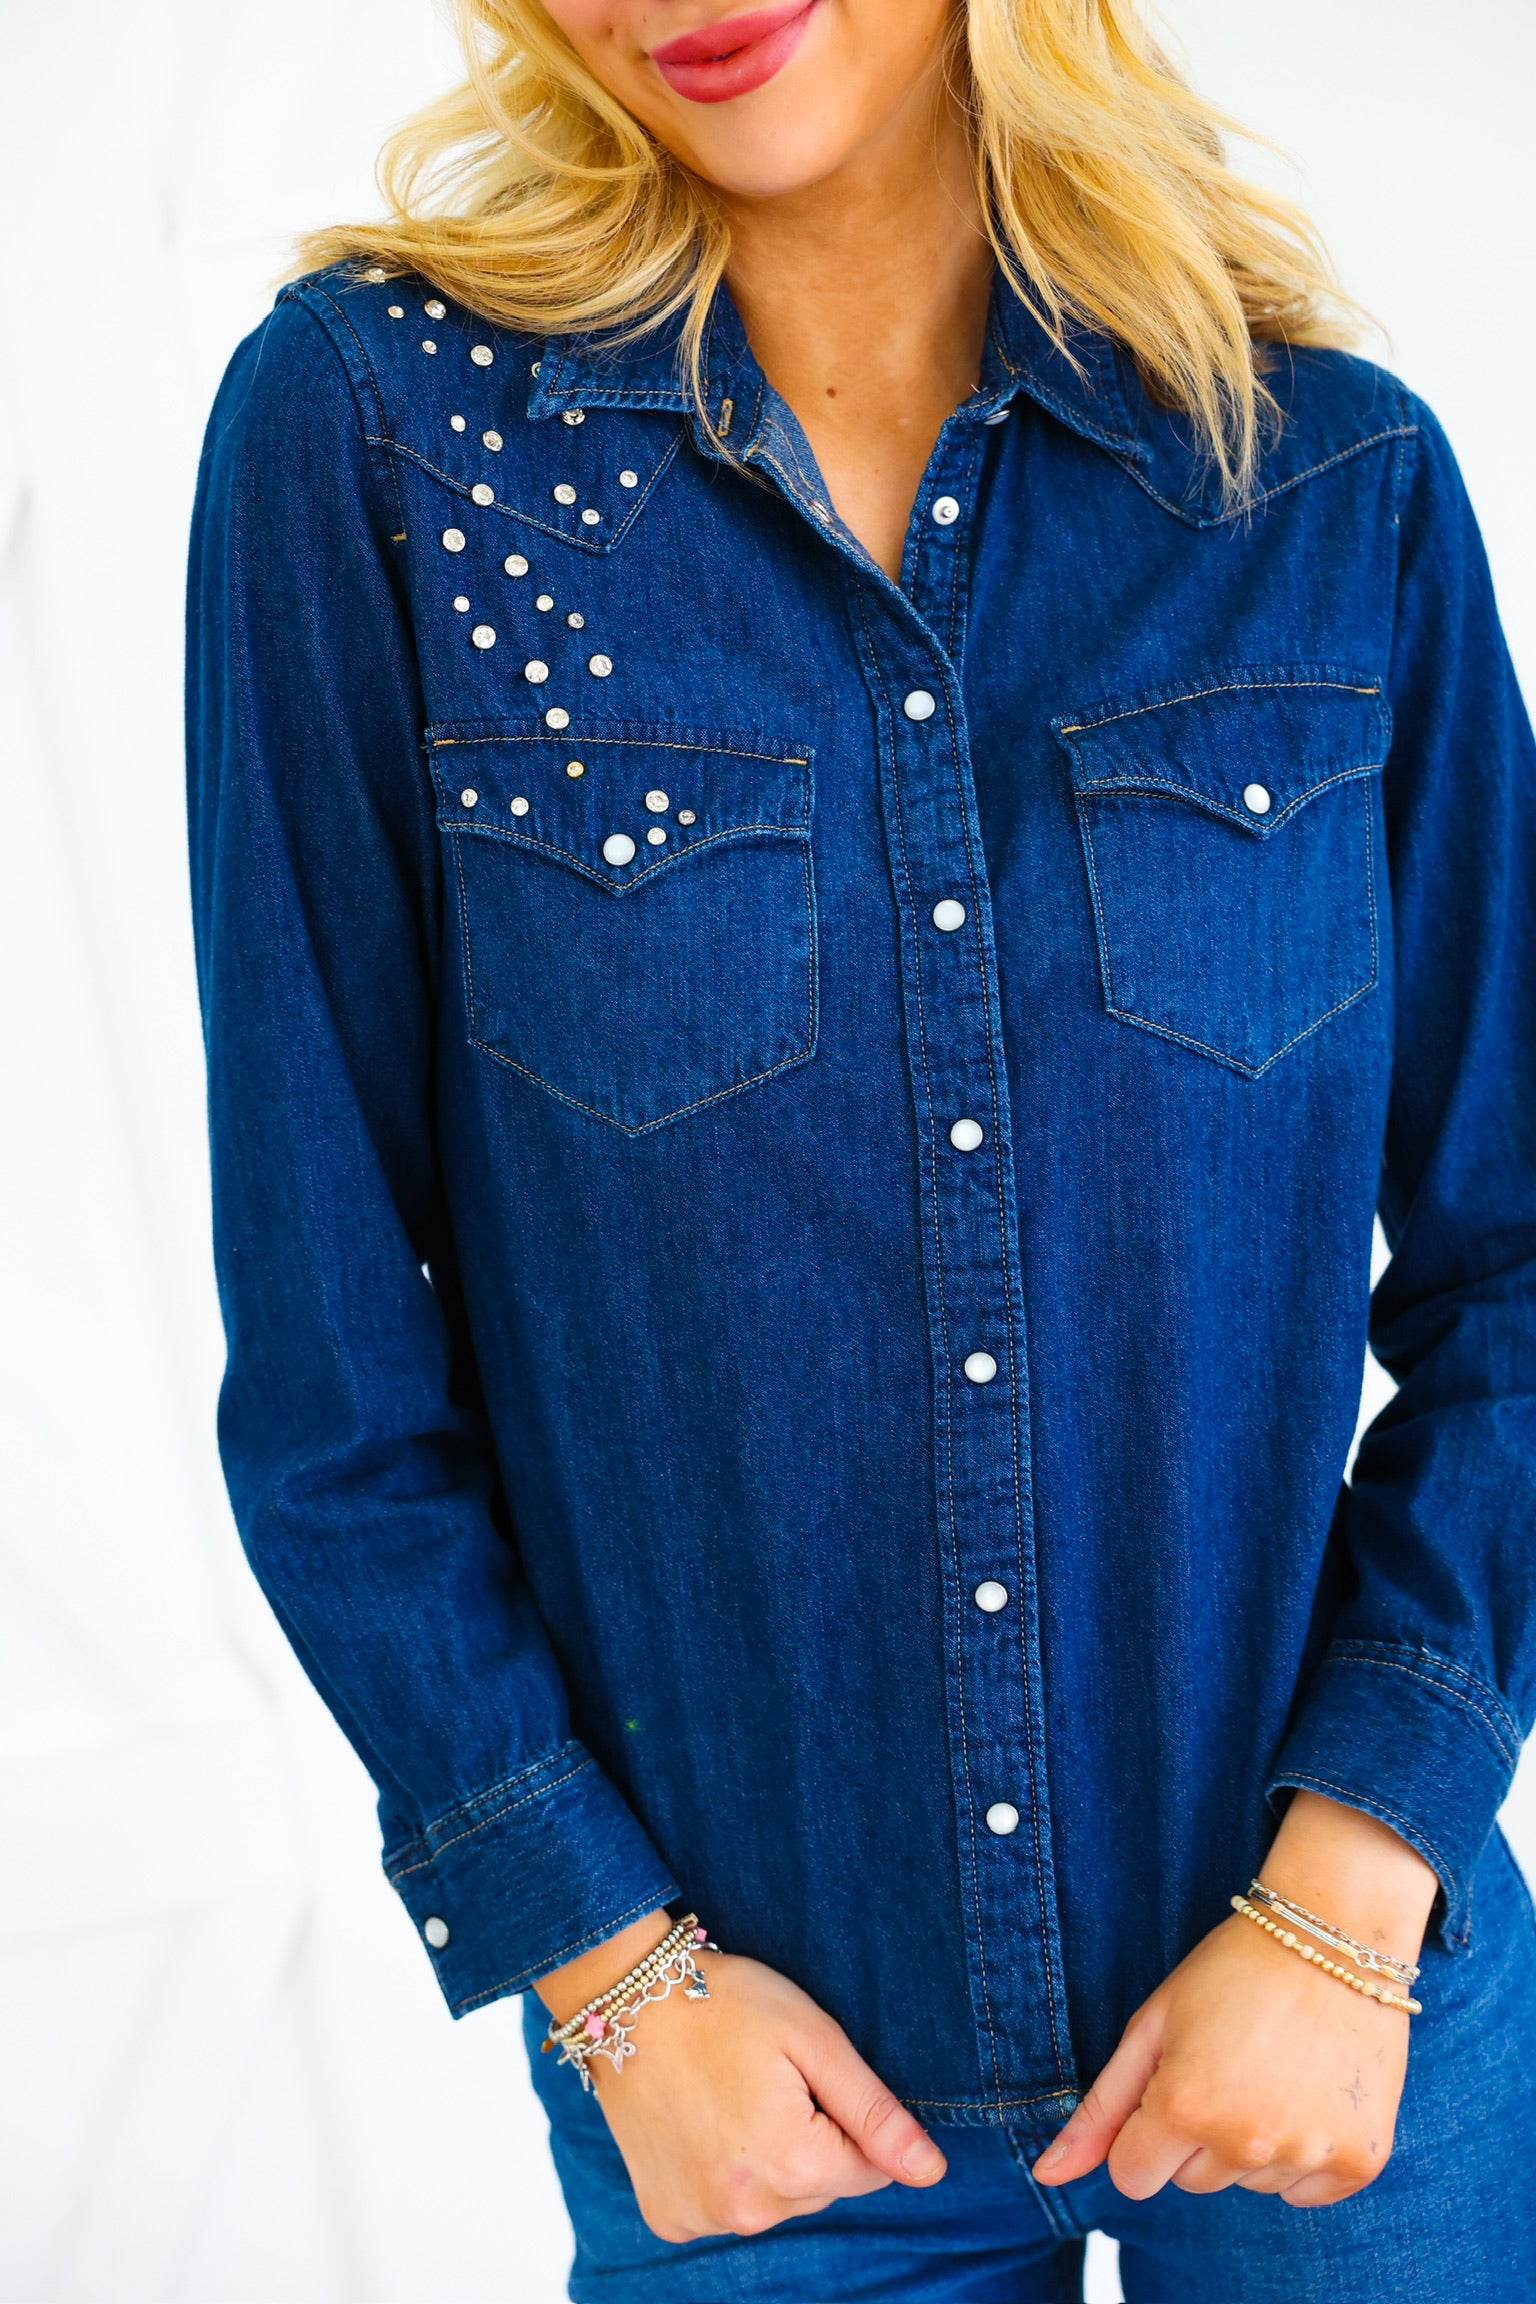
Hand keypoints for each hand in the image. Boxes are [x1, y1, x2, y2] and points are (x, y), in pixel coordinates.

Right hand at [535, 1910, 947, 2240]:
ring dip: (770, 2158)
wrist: (626, 1996)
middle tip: (764, 2075)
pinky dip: (726, 2172)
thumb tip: (931, 2171)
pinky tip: (704, 2122)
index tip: (803, 2071)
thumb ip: (874, 2112)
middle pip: (821, 2187)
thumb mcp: (812, 2039)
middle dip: (811, 2137)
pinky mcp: (668, 2216)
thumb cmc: (724, 2002)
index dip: (846, 2113)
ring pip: (776, 2199)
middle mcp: (746, 2211)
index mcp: (791, 2166)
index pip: (868, 2169)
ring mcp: (701, 2218)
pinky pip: (726, 2205)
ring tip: (731, 2093)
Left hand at [1033, 1793, 1437, 2206]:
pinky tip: (1309, 2092)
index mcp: (1185, 2107)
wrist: (1334, 1937)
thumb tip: (1046, 2174)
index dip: (1142, 2131)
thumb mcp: (1153, 2026)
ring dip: (1251, 2143)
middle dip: (1196, 2133)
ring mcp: (1308, 2154)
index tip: (1170, 2084)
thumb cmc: (1231, 1972)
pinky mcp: (1361, 2160)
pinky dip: (1305, 2154)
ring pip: (1249, 2184)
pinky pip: (1306, 2192)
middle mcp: (1246, 2143)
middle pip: (1191, 2180)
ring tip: (1272, 2069)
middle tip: (1226, 2063)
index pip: (1133, 2176)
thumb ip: (1099, 2109)